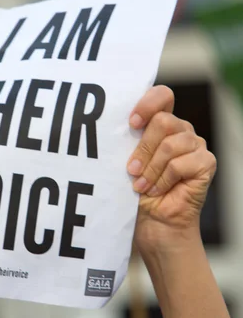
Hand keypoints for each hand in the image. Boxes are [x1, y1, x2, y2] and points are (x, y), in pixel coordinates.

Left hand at [127, 86, 216, 255]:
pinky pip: (179, 163)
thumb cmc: (138, 190)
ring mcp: (196, 145)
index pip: (162, 95)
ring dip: (150, 168)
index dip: (147, 103)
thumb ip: (129, 138)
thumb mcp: (128, 158)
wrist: (154, 223)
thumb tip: (112, 124)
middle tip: (131, 170)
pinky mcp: (206, 163)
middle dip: (142, 148)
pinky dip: (163, 179)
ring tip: (141, 185)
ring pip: (169, 144)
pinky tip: (156, 190)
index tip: (132, 122)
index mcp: (162, 122)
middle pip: (162, 121)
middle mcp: (181, 129)